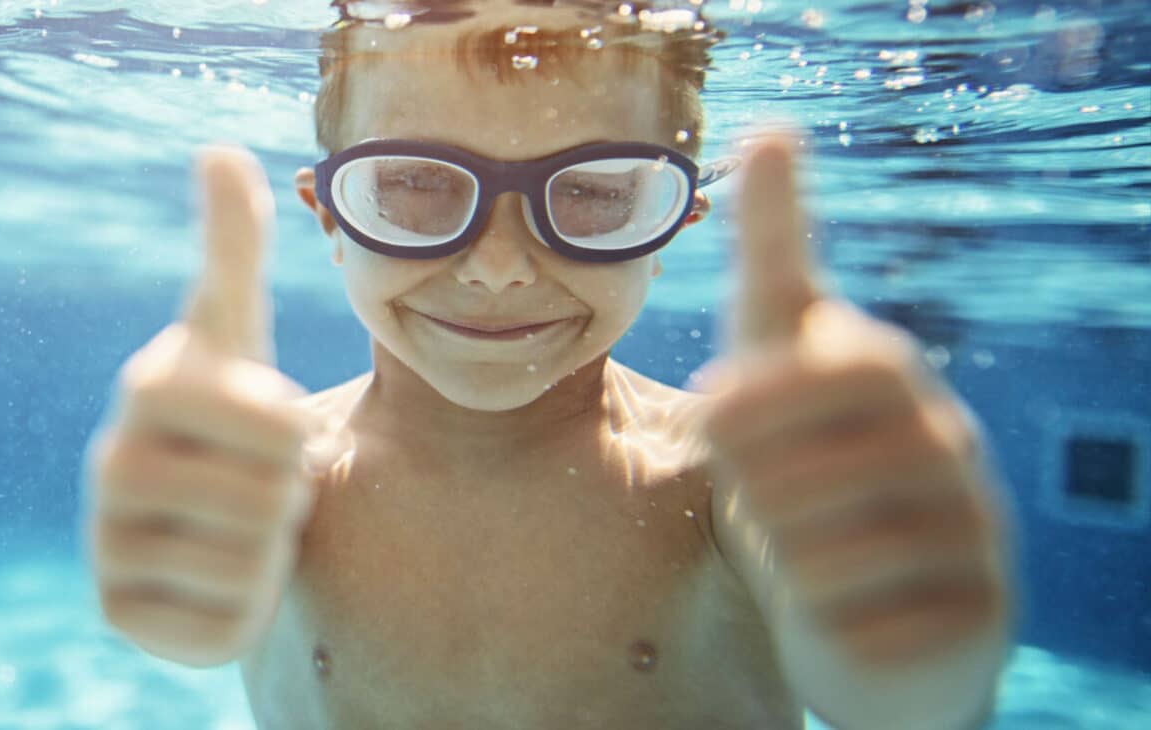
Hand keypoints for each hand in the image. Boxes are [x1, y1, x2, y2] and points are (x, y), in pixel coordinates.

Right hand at [83, 146, 315, 666]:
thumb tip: (217, 150)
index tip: (270, 424)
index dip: (289, 430)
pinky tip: (218, 577)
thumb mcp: (239, 332)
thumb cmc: (234, 414)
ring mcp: (107, 545)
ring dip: (268, 547)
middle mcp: (111, 466)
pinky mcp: (120, 615)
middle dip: (288, 493)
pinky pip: (222, 620)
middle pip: (266, 494)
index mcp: (148, 388)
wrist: (210, 515)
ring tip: (243, 525)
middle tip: (262, 482)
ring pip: (249, 559)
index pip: (262, 417)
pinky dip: (243, 604)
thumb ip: (232, 247)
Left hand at [694, 131, 1011, 671]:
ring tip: (790, 547)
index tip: (711, 413)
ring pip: (826, 556)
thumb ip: (772, 255)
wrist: (864, 608)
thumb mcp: (774, 357)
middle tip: (747, 496)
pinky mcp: (974, 624)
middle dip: (752, 490)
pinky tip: (830, 606)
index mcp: (895, 380)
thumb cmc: (797, 464)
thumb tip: (773, 128)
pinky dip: (820, 620)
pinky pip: (859, 626)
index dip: (759, 399)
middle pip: (809, 471)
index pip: (843, 367)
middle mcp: (951, 452)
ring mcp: (974, 540)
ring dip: (780, 558)